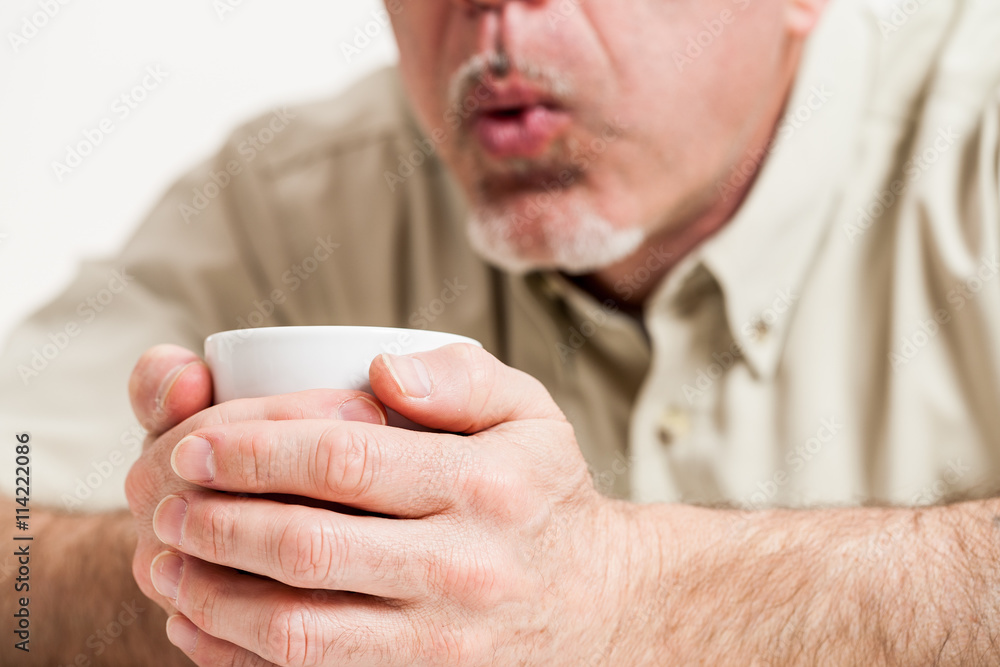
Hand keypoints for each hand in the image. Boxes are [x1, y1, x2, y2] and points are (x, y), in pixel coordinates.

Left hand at [134, 343, 639, 665]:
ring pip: (298, 629)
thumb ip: (461, 376)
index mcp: (483, 484)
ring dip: (211, 595)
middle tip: (166, 501)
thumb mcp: (531, 413)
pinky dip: (239, 656)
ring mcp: (440, 640)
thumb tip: (381, 371)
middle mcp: (462, 566)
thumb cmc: (544, 495)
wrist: (599, 604)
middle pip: (307, 548)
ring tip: (164, 563)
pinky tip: (199, 623)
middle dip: (214, 522)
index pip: (344, 461)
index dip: (256, 451)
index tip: (200, 441)